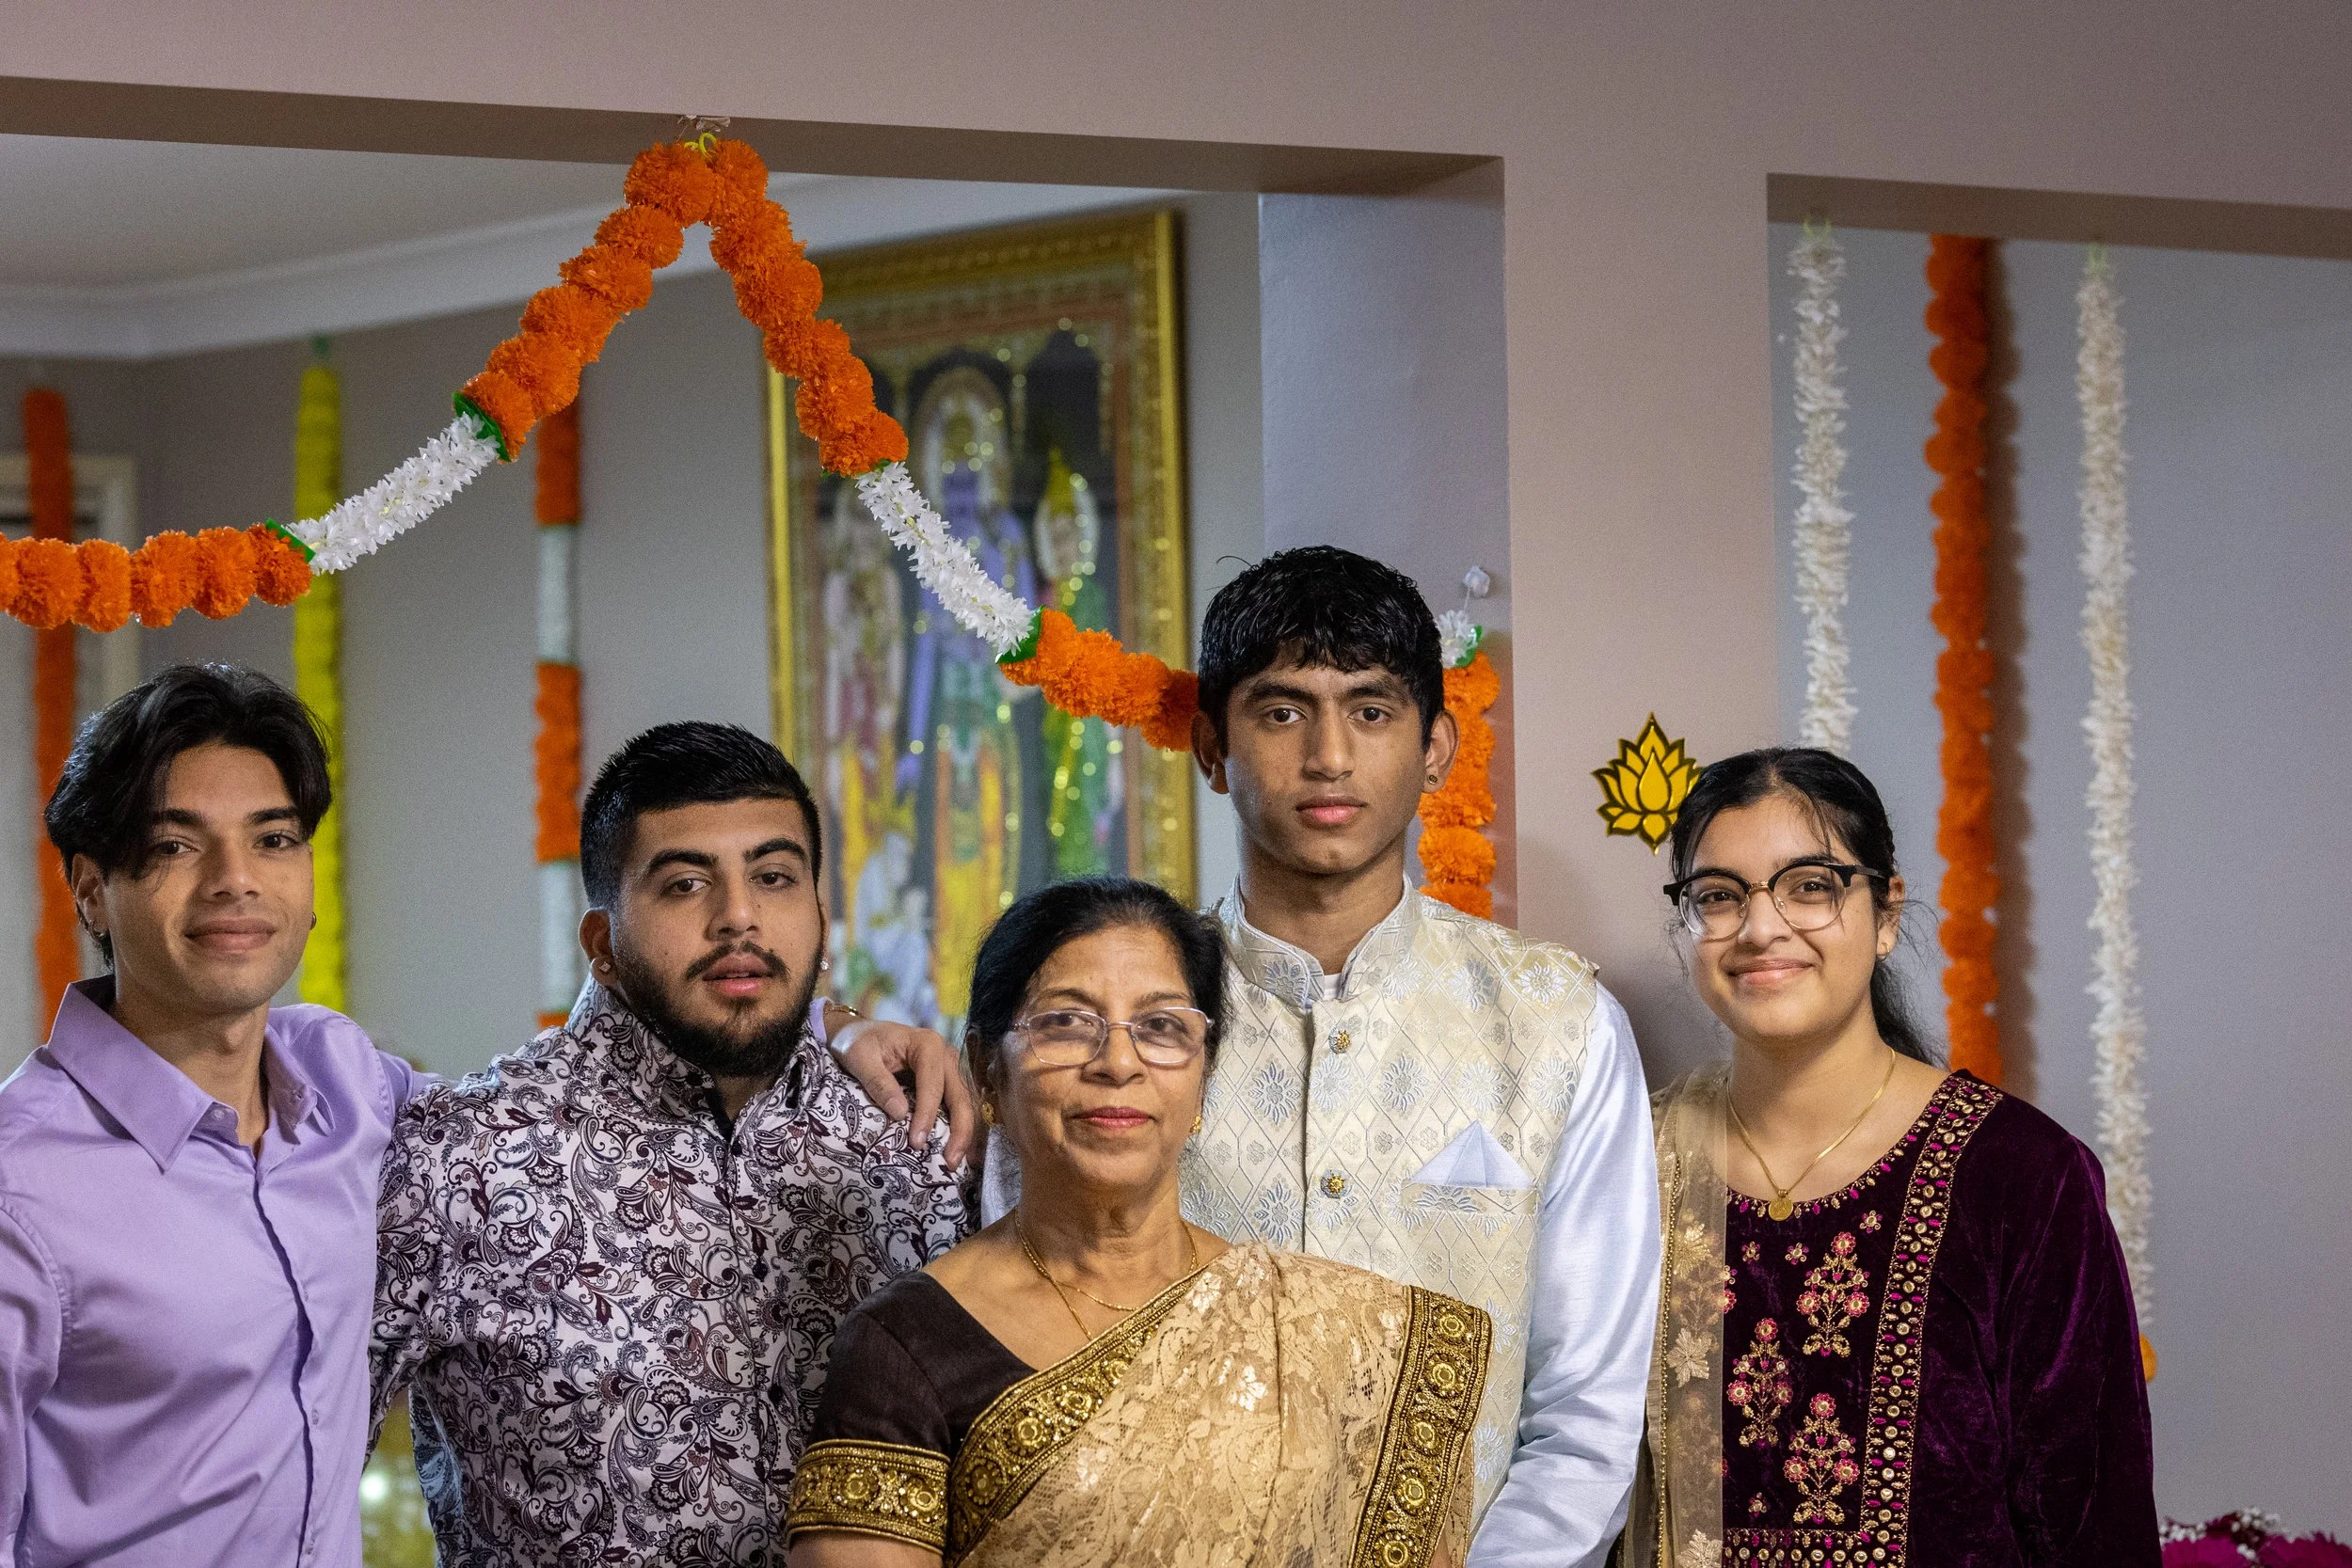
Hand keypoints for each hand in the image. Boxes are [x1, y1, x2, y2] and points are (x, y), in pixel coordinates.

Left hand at [832, 1013, 976, 1167]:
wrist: (858, 1033)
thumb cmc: (857, 1042)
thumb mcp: (859, 1057)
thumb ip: (878, 1082)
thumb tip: (900, 1113)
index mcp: (927, 1044)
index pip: (933, 1083)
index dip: (927, 1114)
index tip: (917, 1142)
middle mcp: (946, 1055)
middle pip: (960, 1094)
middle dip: (960, 1129)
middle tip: (950, 1161)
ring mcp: (949, 1069)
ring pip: (965, 1102)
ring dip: (964, 1132)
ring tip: (955, 1161)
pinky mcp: (946, 1081)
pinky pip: (958, 1105)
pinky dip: (960, 1127)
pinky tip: (958, 1149)